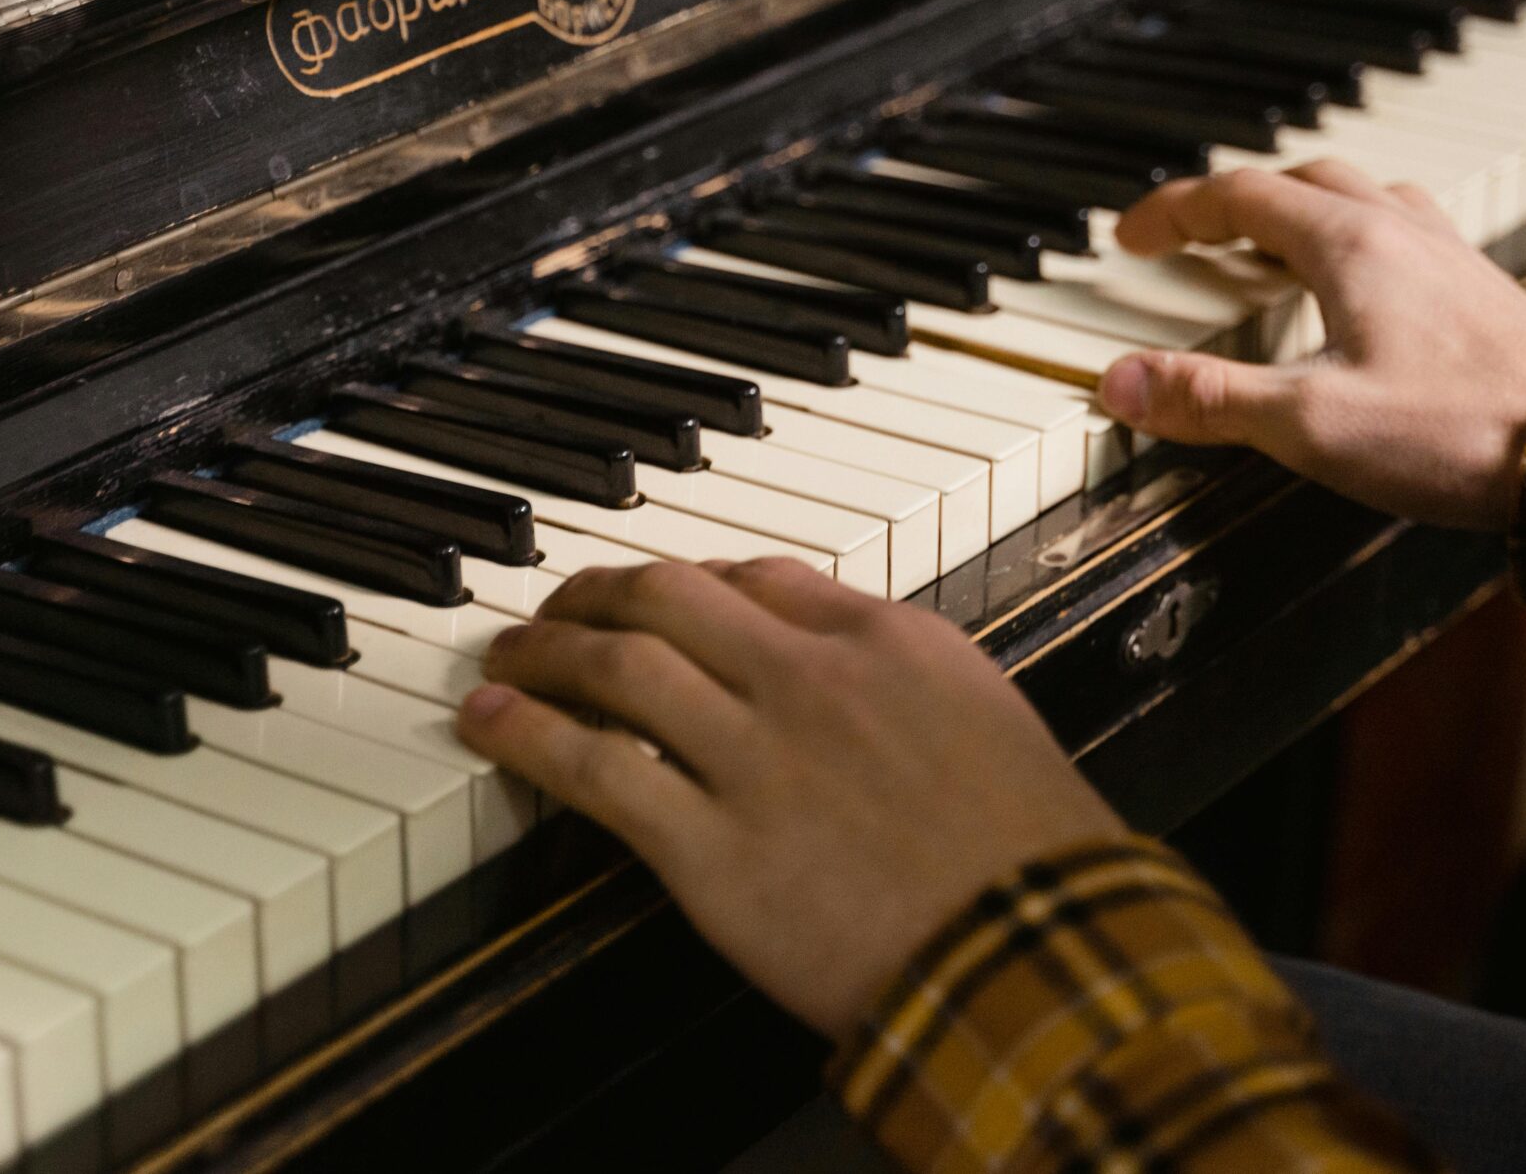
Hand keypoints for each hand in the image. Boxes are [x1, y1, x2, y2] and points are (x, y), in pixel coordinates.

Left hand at [455, 558, 1119, 1042]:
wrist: (1034, 950)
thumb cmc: (1032, 855)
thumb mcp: (988, 719)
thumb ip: (908, 680)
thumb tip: (855, 672)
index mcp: (884, 639)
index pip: (759, 575)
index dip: (690, 582)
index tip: (658, 597)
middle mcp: (808, 679)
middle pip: (668, 599)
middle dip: (595, 594)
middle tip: (556, 606)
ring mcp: (754, 758)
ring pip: (617, 668)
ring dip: (545, 653)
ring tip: (505, 657)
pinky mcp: (711, 848)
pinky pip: (596, 770)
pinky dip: (527, 737)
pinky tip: (491, 723)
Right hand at [1097, 162, 1525, 529]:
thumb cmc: (1458, 432)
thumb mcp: (1309, 424)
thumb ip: (1210, 400)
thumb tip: (1124, 384)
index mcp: (1349, 245)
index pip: (1240, 195)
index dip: (1174, 210)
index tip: (1131, 234)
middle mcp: (1401, 232)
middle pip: (1301, 178)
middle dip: (1232, 201)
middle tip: (1191, 235)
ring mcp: (1448, 256)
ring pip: (1359, 196)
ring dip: (1300, 208)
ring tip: (1268, 245)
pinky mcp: (1480, 291)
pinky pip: (1405, 230)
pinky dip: (1357, 236)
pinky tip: (1361, 287)